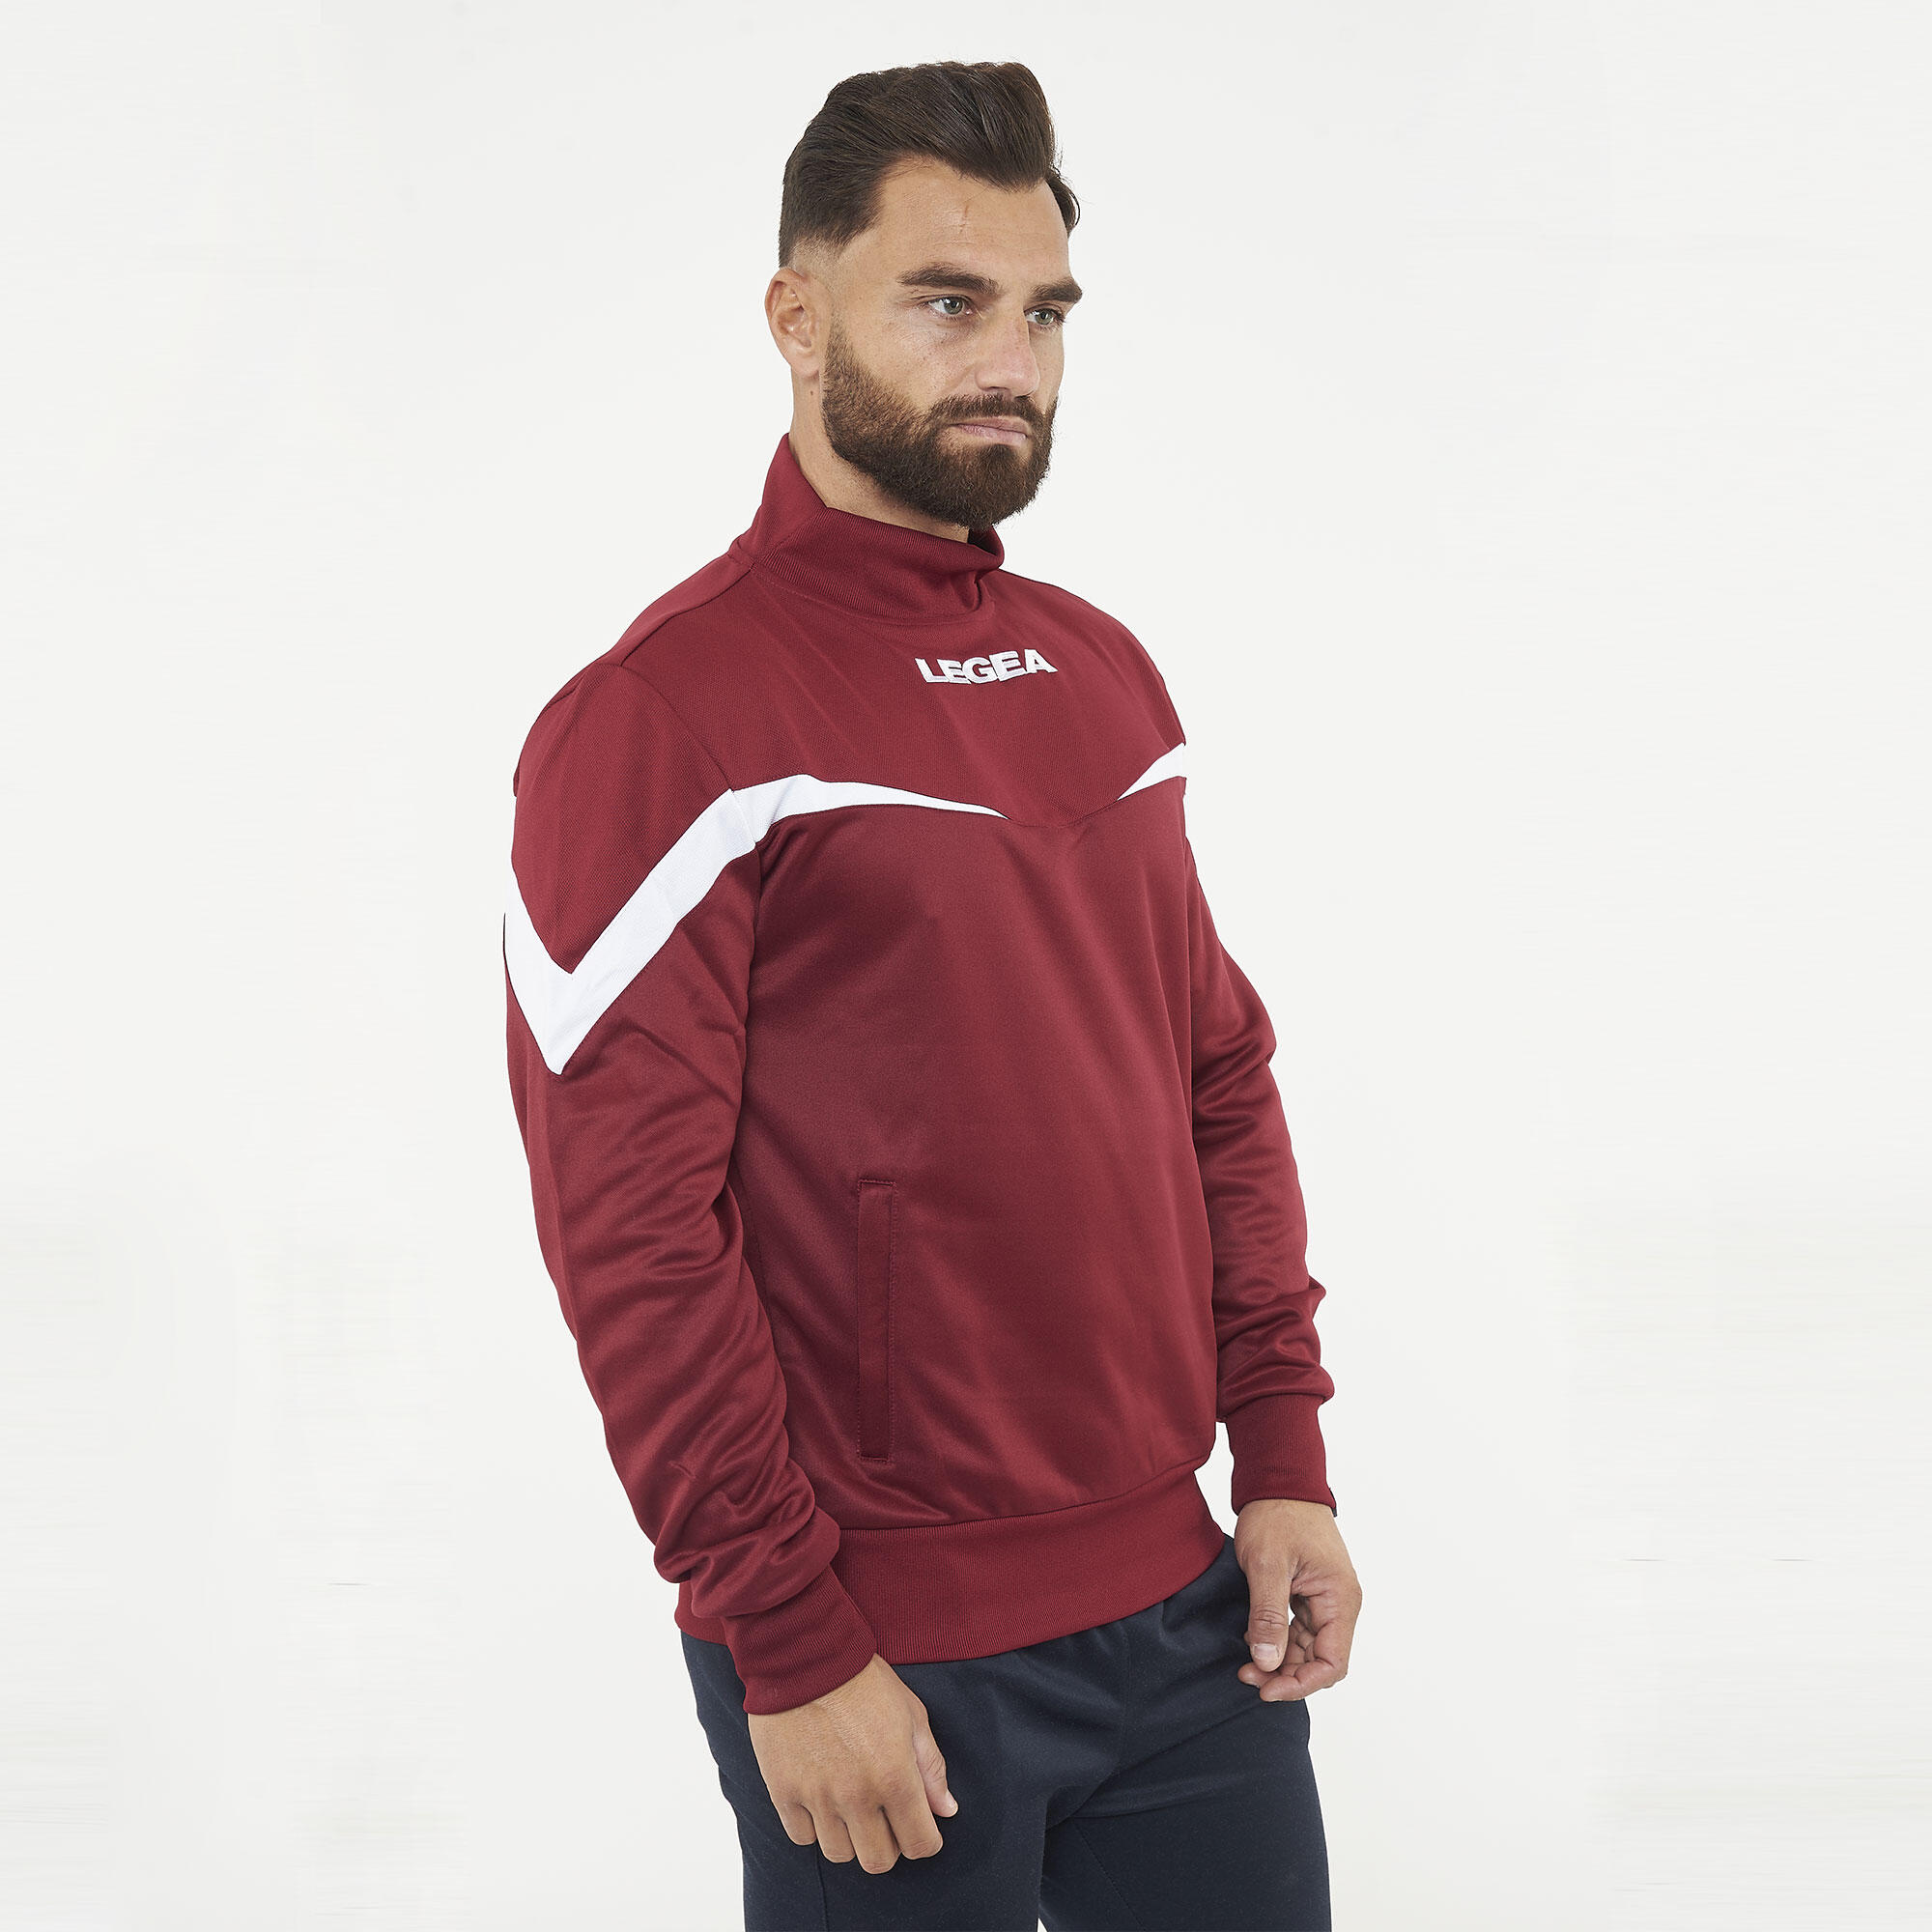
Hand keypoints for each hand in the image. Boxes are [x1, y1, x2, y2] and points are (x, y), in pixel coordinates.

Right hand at [747, 1653, 959, 1872]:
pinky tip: (820, 1801)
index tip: (920, 1828)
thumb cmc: (864, 1680)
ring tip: (850, 1807)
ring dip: (850, 1837)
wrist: (805, 1655)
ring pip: (839, 1854)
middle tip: (885, 1818)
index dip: (925, 1841)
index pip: (919, 1844)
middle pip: (878, 1861)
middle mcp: (857, 1796)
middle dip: (889, 1845)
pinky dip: (813, 1827)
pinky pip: (802, 1837)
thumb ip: (930, 1767)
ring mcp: (817, 1797)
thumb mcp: (911, 1715)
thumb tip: (946, 1810)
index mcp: (895, 1776)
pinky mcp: (783, 1791)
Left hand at [1233, 1498, 1360, 1700]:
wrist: (1278, 1480)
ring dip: (1279, 1660)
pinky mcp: (1308, 1594)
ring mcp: (1324, 1599)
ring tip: (1245, 1662)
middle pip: (1319, 1661)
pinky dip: (1277, 1641)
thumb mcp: (1267, 1565)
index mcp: (1340, 1599)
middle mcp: (1338, 1604)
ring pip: (1307, 1649)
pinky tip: (1252, 1639)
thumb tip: (1268, 1662)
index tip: (1266, 1687)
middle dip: (1285, 1674)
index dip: (1301, 1684)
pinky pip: (1298, 1631)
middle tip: (1246, 1674)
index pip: (1332, 1664)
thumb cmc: (1277, 1514)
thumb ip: (1268, 1615)